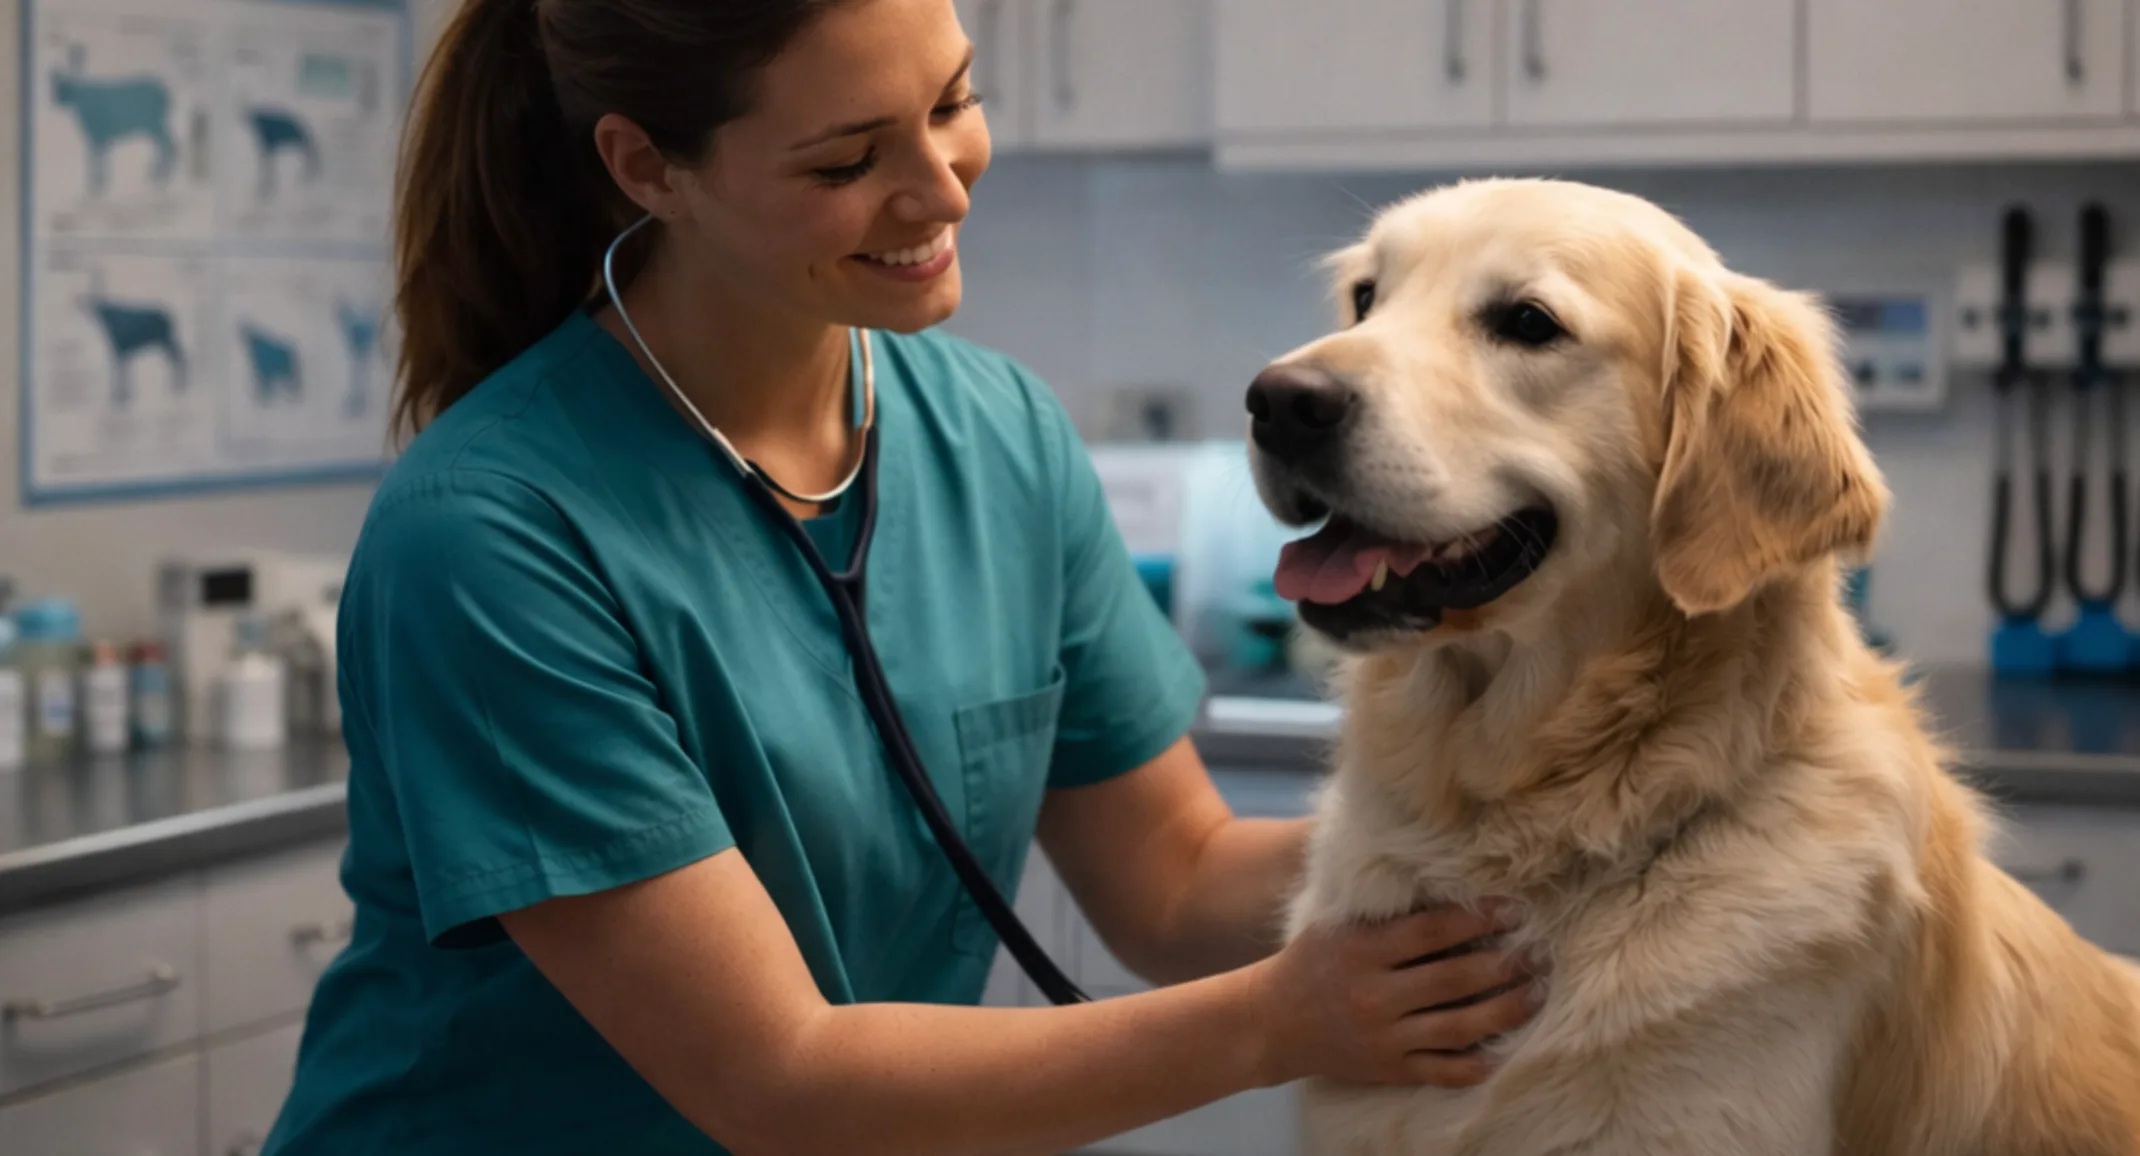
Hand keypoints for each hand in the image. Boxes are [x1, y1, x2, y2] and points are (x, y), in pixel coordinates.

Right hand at [1251, 903, 1538, 1088]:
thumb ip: (1385, 911)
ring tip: (1536, 992)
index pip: (1431, 931)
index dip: (1478, 918)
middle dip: (1505, 964)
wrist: (1270, 1023)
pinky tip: (1507, 1048)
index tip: (1515, 910)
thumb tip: (1445, 884)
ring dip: (1506, 1009)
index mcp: (1362, 951)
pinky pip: (1445, 1071)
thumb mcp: (1339, 926)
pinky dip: (1479, 1063)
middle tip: (1540, 951)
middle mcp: (1375, 995)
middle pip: (1455, 979)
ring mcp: (1384, 1037)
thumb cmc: (1311, 962)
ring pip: (1460, 1027)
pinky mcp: (1390, 1069)